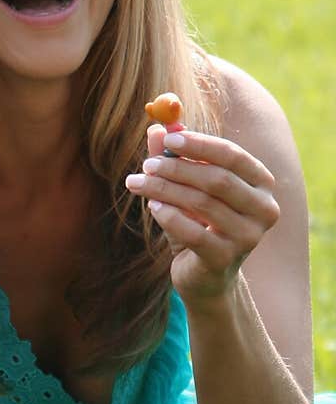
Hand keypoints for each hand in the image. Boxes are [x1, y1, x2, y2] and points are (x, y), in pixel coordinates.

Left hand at [125, 124, 279, 305]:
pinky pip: (193, 232)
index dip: (200, 144)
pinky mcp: (226, 259)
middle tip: (147, 165)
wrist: (205, 276)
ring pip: (202, 204)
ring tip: (138, 183)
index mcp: (261, 184)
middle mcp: (264, 209)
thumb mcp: (187, 187)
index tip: (168, 138)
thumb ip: (175, 158)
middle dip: (177, 168)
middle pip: (218, 179)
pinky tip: (152, 207)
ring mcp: (249, 237)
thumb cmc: (199, 223)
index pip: (233, 155)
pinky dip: (168, 216)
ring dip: (165, 190)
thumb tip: (157, 128)